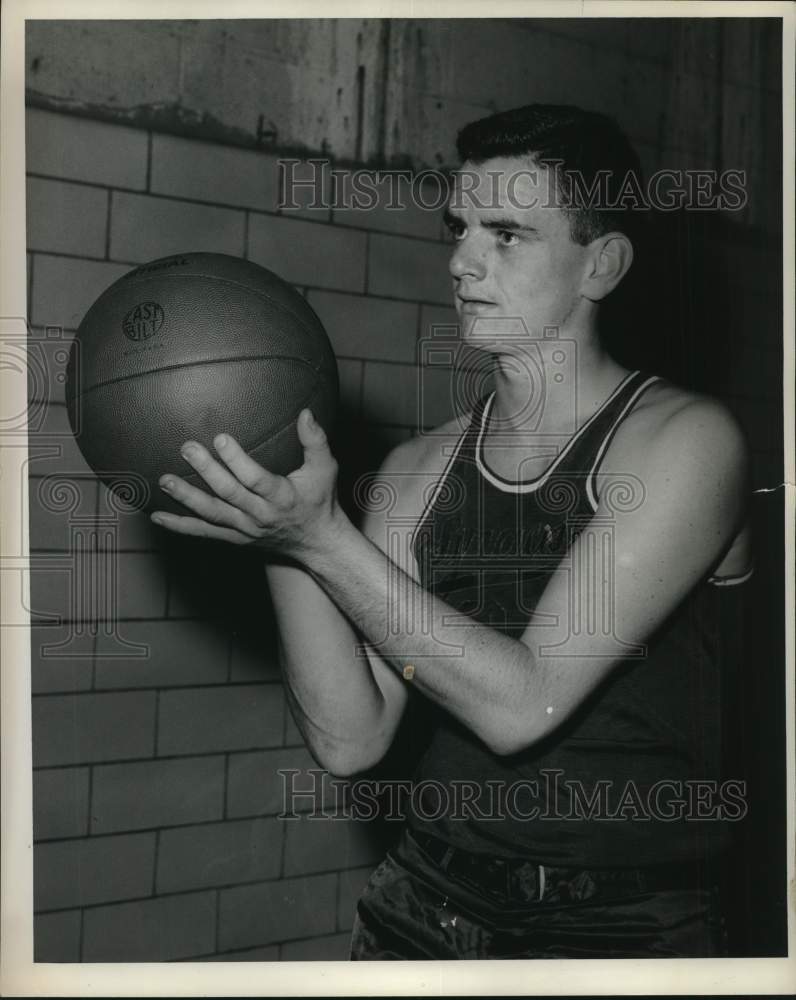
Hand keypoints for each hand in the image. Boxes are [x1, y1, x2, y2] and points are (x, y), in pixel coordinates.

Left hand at [150, 408, 339, 558]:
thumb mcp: (326, 469)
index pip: (256, 479)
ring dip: (187, 498)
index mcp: (282, 497)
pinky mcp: (235, 538)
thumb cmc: (320, 500)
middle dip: (206, 471)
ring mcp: (246, 529)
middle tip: (187, 448)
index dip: (236, 460)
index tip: (219, 437)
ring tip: (166, 480)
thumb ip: (316, 441)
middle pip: (229, 494)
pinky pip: (204, 533)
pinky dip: (180, 526)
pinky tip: (158, 516)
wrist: (316, 543)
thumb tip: (306, 413)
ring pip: (212, 514)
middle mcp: (261, 516)